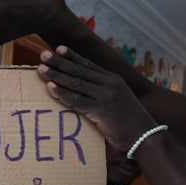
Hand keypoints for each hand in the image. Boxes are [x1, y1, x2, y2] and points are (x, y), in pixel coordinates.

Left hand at [38, 45, 157, 151]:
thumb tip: (86, 89)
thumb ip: (105, 91)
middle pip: (79, 70)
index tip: (58, 48)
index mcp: (113, 79)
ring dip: (56, 75)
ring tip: (40, 69)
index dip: (72, 56)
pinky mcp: (101, 110)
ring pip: (75, 83)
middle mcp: (109, 84)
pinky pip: (76, 100)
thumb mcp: (119, 99)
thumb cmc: (130, 121)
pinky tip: (49, 88)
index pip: (89, 64)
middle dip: (59, 62)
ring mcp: (105, 96)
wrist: (145, 136)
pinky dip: (62, 93)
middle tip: (43, 54)